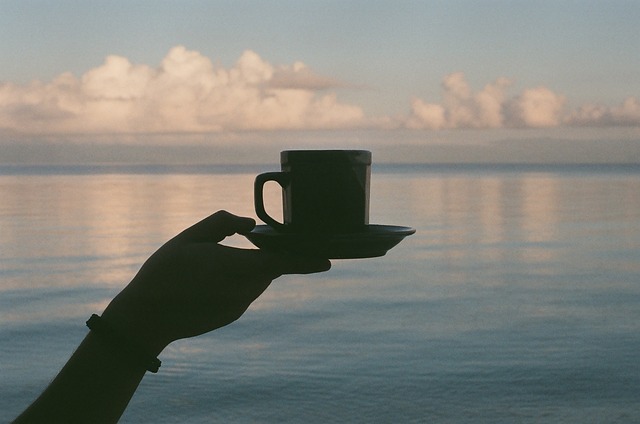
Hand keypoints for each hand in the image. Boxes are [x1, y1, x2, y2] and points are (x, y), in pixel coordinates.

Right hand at [101, 210, 330, 354]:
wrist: (147, 317)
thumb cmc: (166, 272)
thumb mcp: (192, 237)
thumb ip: (223, 223)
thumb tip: (249, 223)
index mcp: (240, 267)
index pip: (285, 262)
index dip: (309, 260)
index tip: (328, 260)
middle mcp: (246, 289)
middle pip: (268, 267)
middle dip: (262, 254)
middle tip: (238, 244)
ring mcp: (240, 305)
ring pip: (254, 279)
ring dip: (244, 268)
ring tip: (208, 265)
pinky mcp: (232, 315)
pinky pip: (242, 292)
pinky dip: (234, 282)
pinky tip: (206, 282)